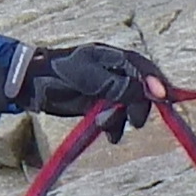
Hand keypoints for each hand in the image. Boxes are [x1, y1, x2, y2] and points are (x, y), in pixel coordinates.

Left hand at [12, 42, 166, 117]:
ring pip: (130, 107)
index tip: (162, 99)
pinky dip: (115, 128)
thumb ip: (116, 84)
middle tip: (134, 122)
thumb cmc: (58, 73)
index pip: (145, 70)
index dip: (156, 84)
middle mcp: (117, 73)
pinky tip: (109, 136)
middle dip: (140, 107)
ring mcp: (110, 90)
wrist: (33, 84)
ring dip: (123, 119)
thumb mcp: (88, 76)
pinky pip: (117, 118)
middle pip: (143, 91)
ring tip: (107, 127)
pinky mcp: (101, 105)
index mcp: (115, 58)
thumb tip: (145, 91)